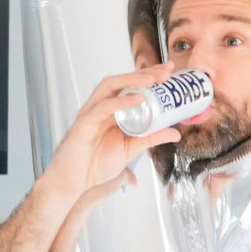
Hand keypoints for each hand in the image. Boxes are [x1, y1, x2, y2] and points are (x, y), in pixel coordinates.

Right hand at [40, 64, 180, 201]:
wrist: (75, 180)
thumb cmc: (96, 164)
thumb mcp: (131, 149)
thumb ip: (151, 139)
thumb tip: (175, 133)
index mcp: (113, 110)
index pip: (132, 86)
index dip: (151, 76)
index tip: (170, 72)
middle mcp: (103, 106)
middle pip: (123, 80)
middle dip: (145, 73)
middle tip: (166, 71)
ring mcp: (92, 111)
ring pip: (111, 85)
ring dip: (132, 79)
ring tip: (152, 79)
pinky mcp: (85, 121)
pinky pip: (103, 107)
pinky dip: (121, 102)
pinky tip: (137, 99)